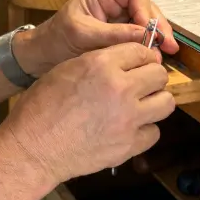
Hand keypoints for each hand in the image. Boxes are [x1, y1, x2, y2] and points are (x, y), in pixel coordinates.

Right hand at [0, 43, 175, 184]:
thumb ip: (100, 62)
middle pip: (160, 75)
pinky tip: (129, 129)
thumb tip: (126, 61)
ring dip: (154, 102)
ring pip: (166, 103)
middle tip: (141, 84)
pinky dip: (145, 130)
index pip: (142, 51)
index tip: (141, 64)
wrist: (33, 147)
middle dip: (152, 77)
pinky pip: (154, 133)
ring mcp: (127, 119)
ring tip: (140, 106)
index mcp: (102, 65)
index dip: (143, 56)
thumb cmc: (41, 107)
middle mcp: (120, 89)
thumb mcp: (67, 69)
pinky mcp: (128, 145)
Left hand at [14, 0, 179, 76]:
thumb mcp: (83, 34)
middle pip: (146, 8)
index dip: (147, 10)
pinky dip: (148, 47)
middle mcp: (114, 2)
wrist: (42, 57)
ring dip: (157, 38)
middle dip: (158, 26)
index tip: (149, 32)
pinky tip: (155, 59)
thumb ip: (113, 34)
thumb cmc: (56, 40)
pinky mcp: (120, 35)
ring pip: (147, 23)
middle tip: (169, 47)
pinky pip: (140, 37)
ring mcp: (119, 19)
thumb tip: (145, 36)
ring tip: (165, 55)